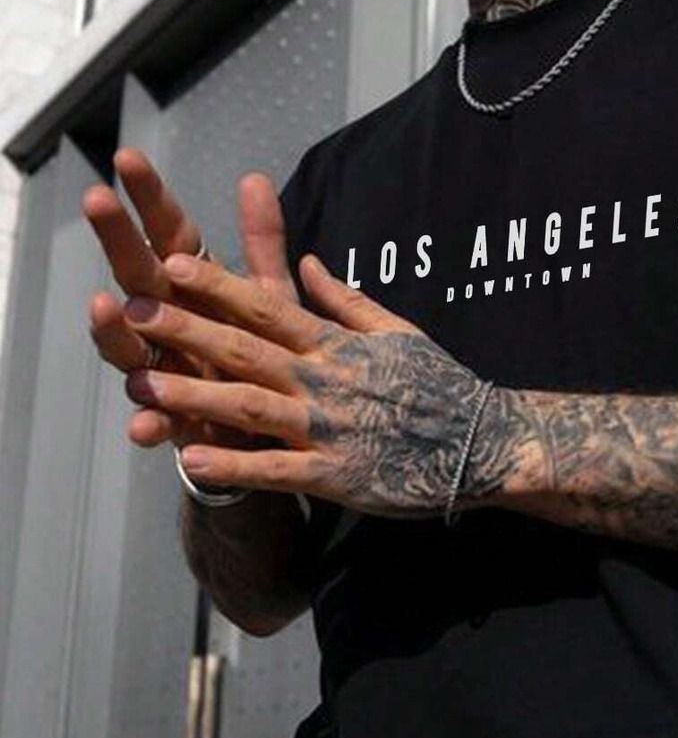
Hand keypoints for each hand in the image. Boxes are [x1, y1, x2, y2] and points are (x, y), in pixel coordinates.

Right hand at [82, 148, 295, 469]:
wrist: (265, 427)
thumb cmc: (261, 352)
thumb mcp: (269, 297)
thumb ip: (261, 244)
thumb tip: (253, 177)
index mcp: (191, 288)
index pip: (166, 233)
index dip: (148, 198)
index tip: (128, 157)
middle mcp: (166, 323)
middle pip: (137, 275)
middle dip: (116, 238)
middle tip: (96, 199)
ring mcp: (164, 369)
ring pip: (128, 347)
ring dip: (113, 328)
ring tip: (102, 306)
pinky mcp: (177, 419)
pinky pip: (158, 422)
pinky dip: (151, 422)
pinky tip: (144, 422)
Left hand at [122, 248, 499, 519]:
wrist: (484, 444)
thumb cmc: (441, 386)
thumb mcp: (398, 330)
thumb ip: (346, 299)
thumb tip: (308, 261)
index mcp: (337, 345)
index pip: (267, 308)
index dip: (217, 286)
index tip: (173, 264)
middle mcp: (326, 381)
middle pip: (246, 350)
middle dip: (188, 329)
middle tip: (134, 310)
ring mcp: (329, 429)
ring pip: (251, 407)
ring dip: (194, 394)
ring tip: (143, 383)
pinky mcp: (336, 476)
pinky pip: (277, 470)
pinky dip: (234, 464)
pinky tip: (190, 459)